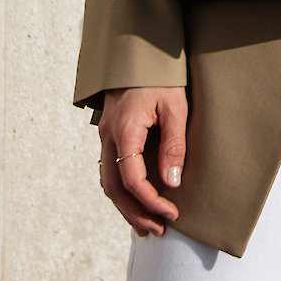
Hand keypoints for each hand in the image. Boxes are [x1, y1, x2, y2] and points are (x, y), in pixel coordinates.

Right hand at [97, 85, 187, 235]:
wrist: (138, 50)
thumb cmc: (160, 76)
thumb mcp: (175, 107)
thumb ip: (173, 144)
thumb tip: (172, 182)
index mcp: (125, 130)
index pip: (132, 179)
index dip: (151, 201)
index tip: (172, 212)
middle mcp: (109, 136)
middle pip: (114, 188)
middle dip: (135, 213)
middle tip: (158, 230)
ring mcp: (106, 136)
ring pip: (108, 182)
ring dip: (126, 206)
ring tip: (147, 225)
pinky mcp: (110, 134)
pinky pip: (109, 170)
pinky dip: (121, 191)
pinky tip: (135, 200)